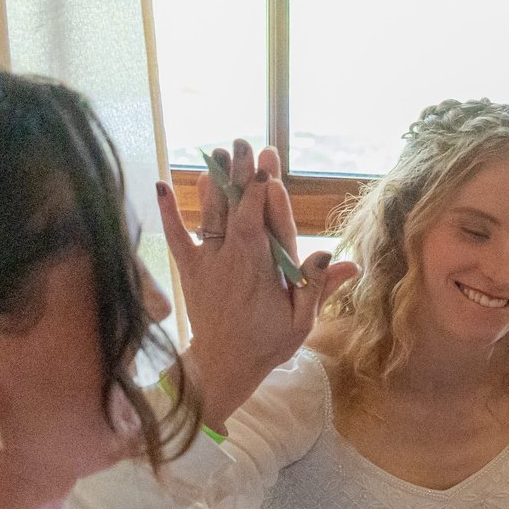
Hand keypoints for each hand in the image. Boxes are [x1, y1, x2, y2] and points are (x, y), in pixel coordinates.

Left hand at [164, 140, 357, 429]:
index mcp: (264, 273)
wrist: (222, 365)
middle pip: (239, 211)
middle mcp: (234, 262)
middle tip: (245, 143)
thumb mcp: (302, 322)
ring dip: (214, 183)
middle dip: (242, 176)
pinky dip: (168, 212)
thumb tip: (347, 261)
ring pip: (212, 216)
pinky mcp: (190, 267)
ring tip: (217, 151)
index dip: (265, 199)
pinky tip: (162, 184)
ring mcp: (209, 262)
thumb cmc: (268, 342)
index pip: (265, 228)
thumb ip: (317, 288)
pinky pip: (177, 236)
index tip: (268, 170)